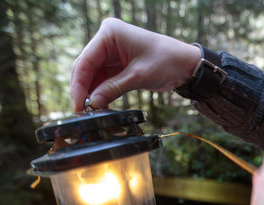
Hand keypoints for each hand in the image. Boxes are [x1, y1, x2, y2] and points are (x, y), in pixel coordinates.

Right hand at [70, 18, 200, 110]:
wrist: (185, 64)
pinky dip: (100, 93)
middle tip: (81, 112)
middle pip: (85, 67)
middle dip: (83, 90)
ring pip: (92, 75)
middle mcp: (107, 39)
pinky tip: (100, 106)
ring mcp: (110, 51)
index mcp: (110, 33)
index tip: (78, 105)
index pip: (86, 60)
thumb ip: (113, 89)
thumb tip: (93, 103)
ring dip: (91, 93)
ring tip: (91, 112)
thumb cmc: (167, 61)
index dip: (80, 85)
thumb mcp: (138, 76)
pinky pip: (102, 79)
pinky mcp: (116, 63)